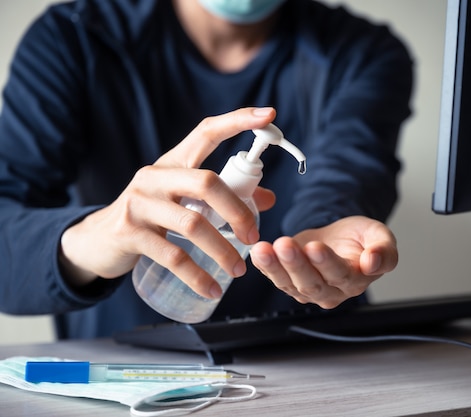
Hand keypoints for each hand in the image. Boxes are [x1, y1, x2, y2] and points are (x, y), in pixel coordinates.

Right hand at [59, 107, 276, 298]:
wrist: (97, 241)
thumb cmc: (151, 217)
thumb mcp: (183, 201)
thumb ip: (223, 197)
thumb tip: (267, 198)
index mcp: (173, 162)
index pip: (206, 132)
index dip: (238, 121)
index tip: (269, 116)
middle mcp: (155, 176)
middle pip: (207, 182)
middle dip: (238, 211)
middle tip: (253, 237)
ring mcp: (140, 203)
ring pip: (193, 223)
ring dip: (222, 251)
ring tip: (238, 271)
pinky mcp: (130, 232)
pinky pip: (173, 256)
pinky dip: (197, 275)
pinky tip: (212, 289)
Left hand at [250, 215, 397, 308]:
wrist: (340, 239)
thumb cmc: (359, 239)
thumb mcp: (379, 235)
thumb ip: (384, 250)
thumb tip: (373, 262)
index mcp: (356, 280)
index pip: (340, 275)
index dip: (327, 263)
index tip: (315, 247)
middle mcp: (332, 291)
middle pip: (312, 284)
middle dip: (296, 265)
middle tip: (285, 246)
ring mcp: (309, 290)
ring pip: (291, 284)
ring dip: (275, 267)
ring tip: (264, 250)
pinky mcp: (291, 283)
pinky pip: (276, 278)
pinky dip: (265, 267)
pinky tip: (258, 253)